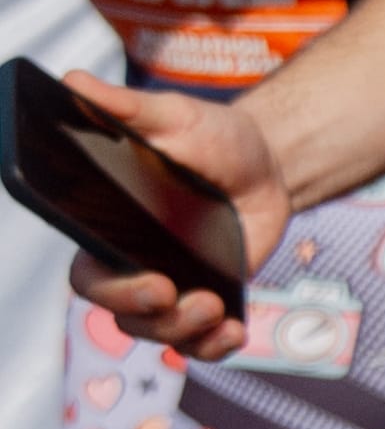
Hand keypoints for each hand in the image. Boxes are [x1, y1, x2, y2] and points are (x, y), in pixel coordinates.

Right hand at [51, 66, 286, 355]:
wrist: (266, 161)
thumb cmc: (209, 137)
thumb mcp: (171, 116)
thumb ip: (124, 107)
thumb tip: (73, 82)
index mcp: (112, 227)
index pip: (90, 274)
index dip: (109, 288)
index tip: (150, 281)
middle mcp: (136, 264)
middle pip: (121, 312)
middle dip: (147, 315)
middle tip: (176, 294)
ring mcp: (175, 286)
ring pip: (160, 334)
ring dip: (184, 333)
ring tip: (215, 307)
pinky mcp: (211, 299)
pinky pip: (202, 343)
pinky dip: (215, 347)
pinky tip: (233, 332)